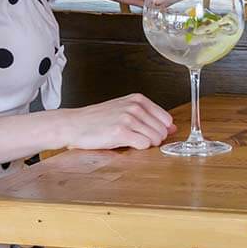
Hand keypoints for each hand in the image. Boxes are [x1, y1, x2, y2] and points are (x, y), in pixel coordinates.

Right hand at [57, 94, 174, 150]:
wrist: (73, 124)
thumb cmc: (98, 119)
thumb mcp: (125, 111)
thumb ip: (149, 117)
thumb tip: (173, 128)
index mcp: (138, 99)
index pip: (166, 119)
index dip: (159, 130)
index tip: (147, 133)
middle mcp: (135, 107)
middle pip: (163, 131)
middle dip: (152, 139)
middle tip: (134, 138)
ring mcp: (128, 118)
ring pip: (155, 139)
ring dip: (144, 144)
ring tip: (127, 140)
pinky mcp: (121, 132)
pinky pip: (144, 145)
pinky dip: (137, 148)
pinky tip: (124, 143)